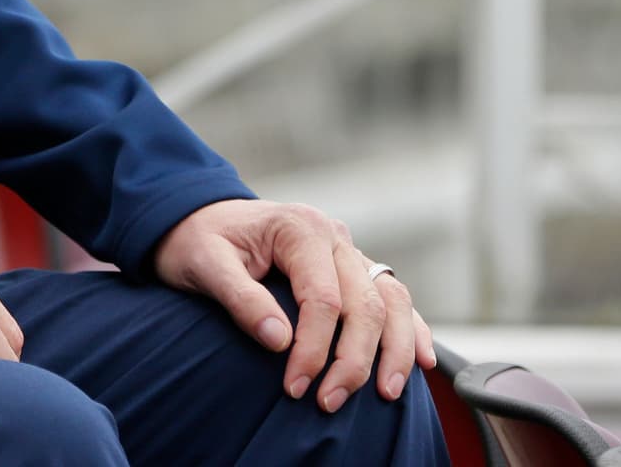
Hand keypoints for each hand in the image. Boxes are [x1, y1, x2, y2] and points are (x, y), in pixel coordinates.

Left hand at [152, 199, 433, 410]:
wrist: (197, 219)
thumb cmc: (198, 241)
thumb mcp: (204, 263)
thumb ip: (240, 298)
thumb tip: (280, 341)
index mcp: (299, 228)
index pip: (323, 298)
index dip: (314, 348)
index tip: (295, 386)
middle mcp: (332, 236)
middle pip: (364, 304)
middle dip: (353, 360)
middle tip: (329, 402)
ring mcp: (348, 251)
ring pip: (391, 301)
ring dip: (394, 350)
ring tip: (386, 393)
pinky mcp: (353, 269)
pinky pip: (394, 298)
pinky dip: (412, 329)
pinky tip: (423, 362)